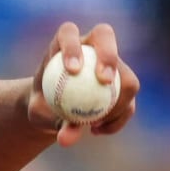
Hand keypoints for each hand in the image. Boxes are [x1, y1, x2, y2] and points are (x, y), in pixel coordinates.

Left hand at [29, 22, 139, 147]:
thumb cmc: (42, 105)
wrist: (53, 108)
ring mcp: (112, 61)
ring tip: (94, 123)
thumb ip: (51, 121)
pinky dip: (117, 119)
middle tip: (104, 82)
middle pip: (105, 37)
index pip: (68, 33)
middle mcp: (90, 45)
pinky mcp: (124, 83)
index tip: (72, 70)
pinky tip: (98, 130)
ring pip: (127, 77)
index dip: (72, 46)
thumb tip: (66, 138)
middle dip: (108, 56)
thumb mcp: (40, 114)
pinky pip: (129, 102)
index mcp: (63, 42)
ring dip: (117, 103)